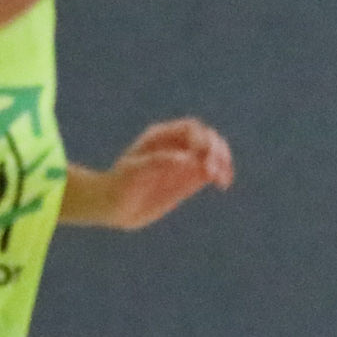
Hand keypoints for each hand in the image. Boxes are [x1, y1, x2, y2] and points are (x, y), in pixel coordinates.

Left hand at [88, 118, 234, 228]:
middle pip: (206, 138)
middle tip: (215, 169)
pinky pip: (211, 171)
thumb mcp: (133, 173)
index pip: (191, 129)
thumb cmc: (119, 186)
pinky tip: (223, 184)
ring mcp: (183, 162)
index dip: (201, 140)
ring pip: (212, 153)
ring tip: (223, 178)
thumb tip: (186, 160)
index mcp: (161, 137)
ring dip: (222, 162)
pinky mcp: (188, 179)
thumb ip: (158, 163)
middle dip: (216, 150)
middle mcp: (175, 146)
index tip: (201, 158)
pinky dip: (221, 174)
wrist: (114, 207)